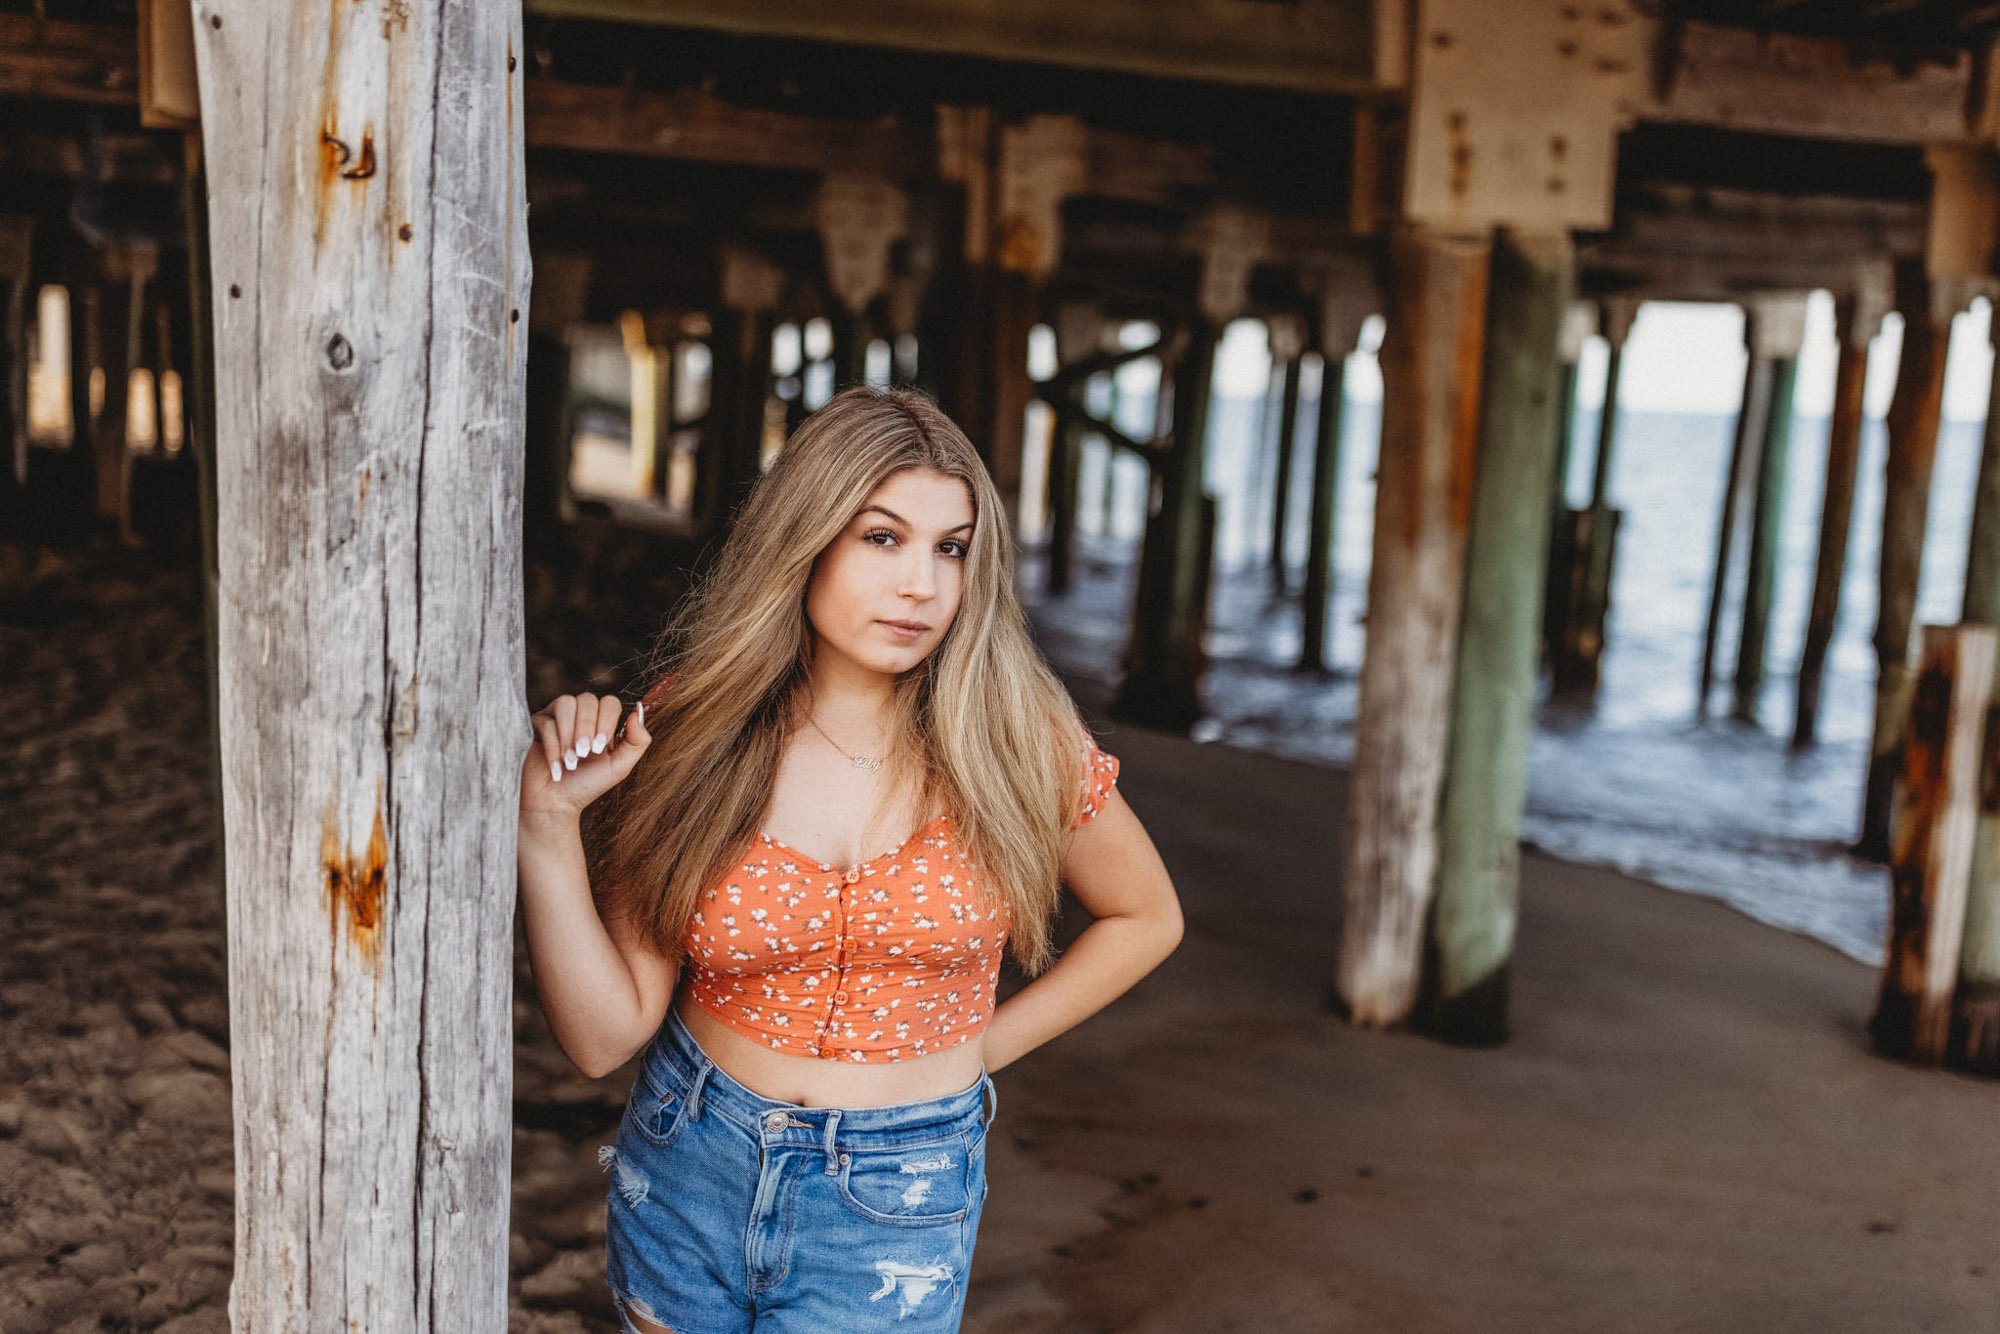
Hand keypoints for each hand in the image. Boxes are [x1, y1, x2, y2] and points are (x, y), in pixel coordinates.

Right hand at [521, 691, 651, 816]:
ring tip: (570, 761)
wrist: (554, 804)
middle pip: (587, 699)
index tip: (600, 748)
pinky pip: (545, 722)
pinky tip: (556, 767)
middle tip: (585, 753)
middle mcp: (579, 715)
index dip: (606, 720)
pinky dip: (553, 746)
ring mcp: (556, 717)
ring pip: (565, 703)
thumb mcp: (619, 766)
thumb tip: (639, 710)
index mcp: (601, 722)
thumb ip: (637, 741)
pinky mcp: (535, 725)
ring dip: (569, 733)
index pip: (609, 702)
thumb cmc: (586, 785)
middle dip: (587, 727)